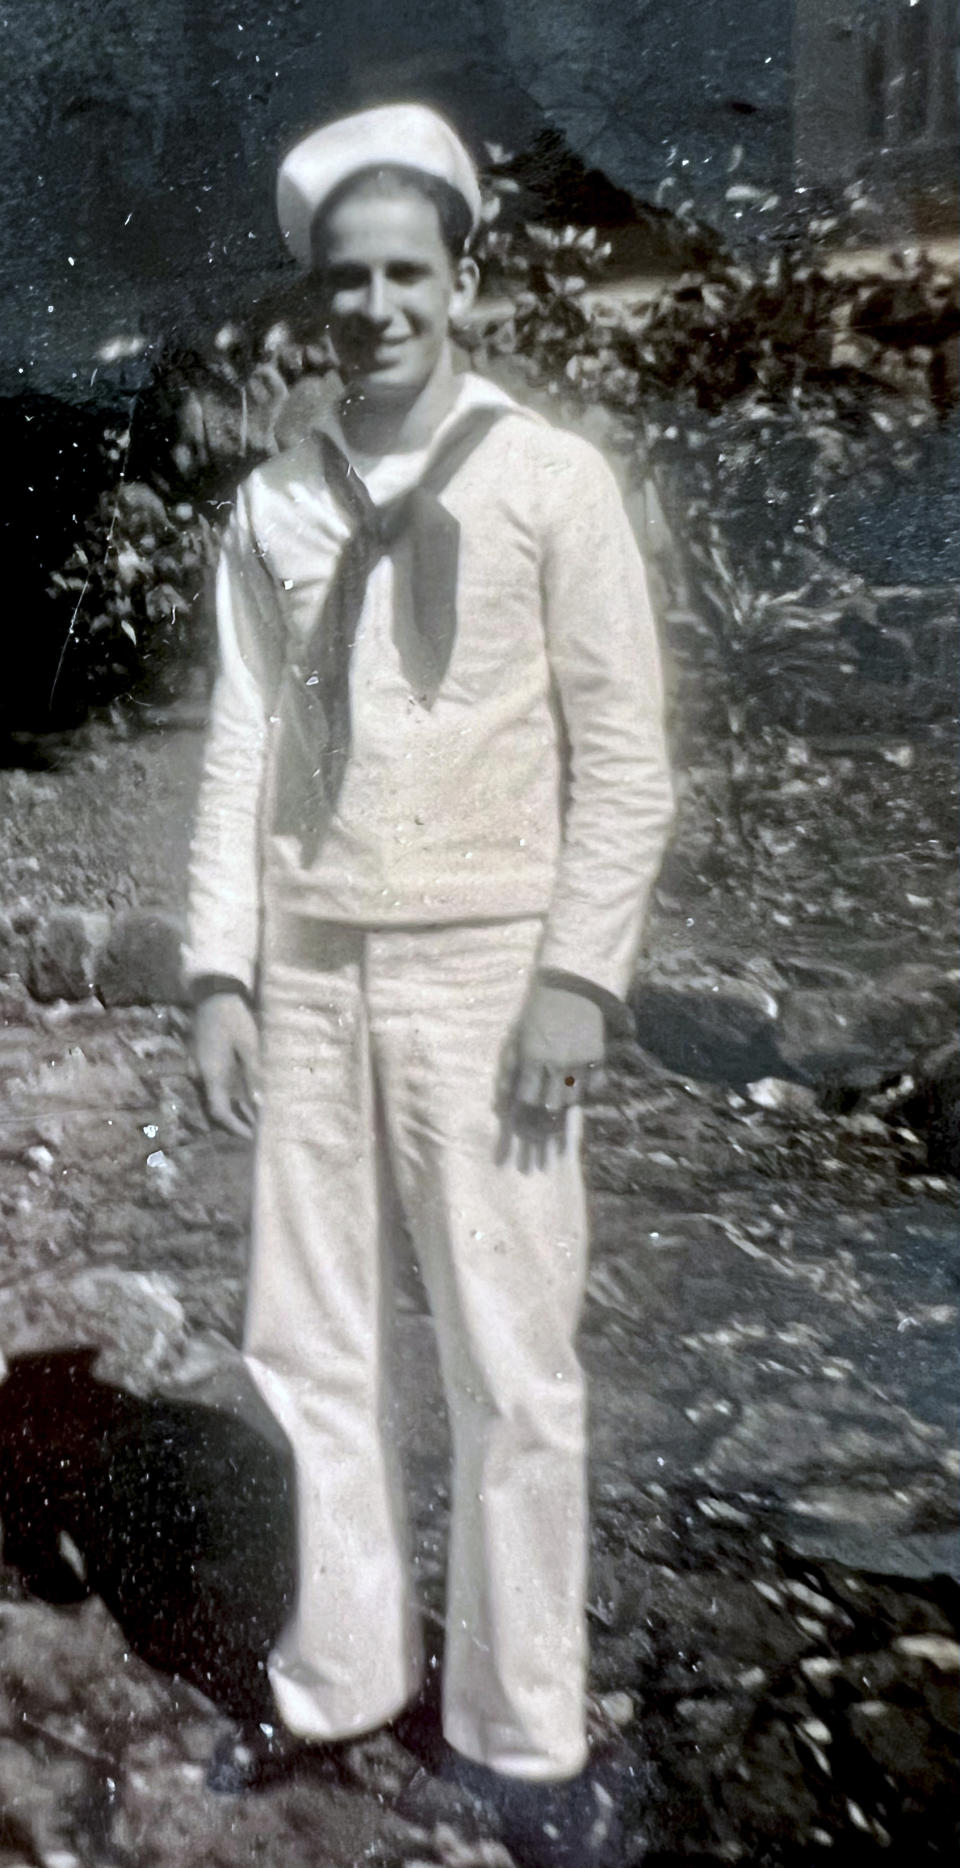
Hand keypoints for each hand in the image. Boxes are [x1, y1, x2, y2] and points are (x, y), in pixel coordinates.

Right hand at [194, 992, 259, 1138]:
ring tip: (257, 1118)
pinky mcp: (205, 1061)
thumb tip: (258, 1104)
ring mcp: (201, 1067)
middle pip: (216, 1107)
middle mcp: (202, 1074)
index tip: (252, 1136)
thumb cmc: (234, 1018)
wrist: (214, 994)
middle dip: (236, 1121)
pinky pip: (217, 1085)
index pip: (219, 1110)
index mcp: (211, 1072)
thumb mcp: (249, 1045)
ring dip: (234, 1109)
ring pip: (216, 1097)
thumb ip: (253, 1074)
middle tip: (258, 1131)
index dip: (235, 1126)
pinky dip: (231, 1095)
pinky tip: (247, 1098)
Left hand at [497, 980, 604, 1167]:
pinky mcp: (599, 1056)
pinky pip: (595, 1087)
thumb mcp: (517, 1036)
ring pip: (574, 1101)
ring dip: (565, 1116)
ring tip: (558, 1136)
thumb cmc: (537, 1011)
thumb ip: (509, 1070)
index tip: (520, 1138)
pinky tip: (580, 1102)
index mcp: (532, 1057)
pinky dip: (588, 1095)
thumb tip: (501, 1102)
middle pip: (550, 1107)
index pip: (525, 1101)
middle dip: (543, 1133)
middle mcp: (556, 1063)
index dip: (522, 1122)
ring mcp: (580, 1060)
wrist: (573, 984)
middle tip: (540, 1154)